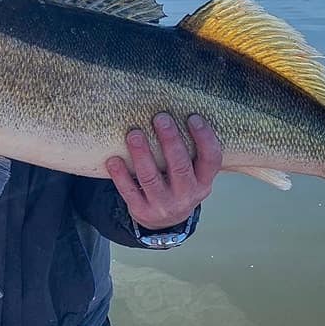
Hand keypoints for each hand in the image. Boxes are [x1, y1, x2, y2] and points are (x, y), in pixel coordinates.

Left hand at [106, 113, 221, 229]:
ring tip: (134, 134)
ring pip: (151, 179)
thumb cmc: (179, 183)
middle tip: (160, 117)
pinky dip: (120, 176)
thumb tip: (178, 105)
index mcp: (203, 182)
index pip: (211, 160)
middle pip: (180, 168)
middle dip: (170, 142)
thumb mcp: (193, 172)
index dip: (204, 138)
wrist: (165, 220)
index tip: (193, 117)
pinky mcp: (142, 211)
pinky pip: (129, 192)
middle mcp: (187, 195)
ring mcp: (164, 205)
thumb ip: (190, 150)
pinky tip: (113, 159)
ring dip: (142, 155)